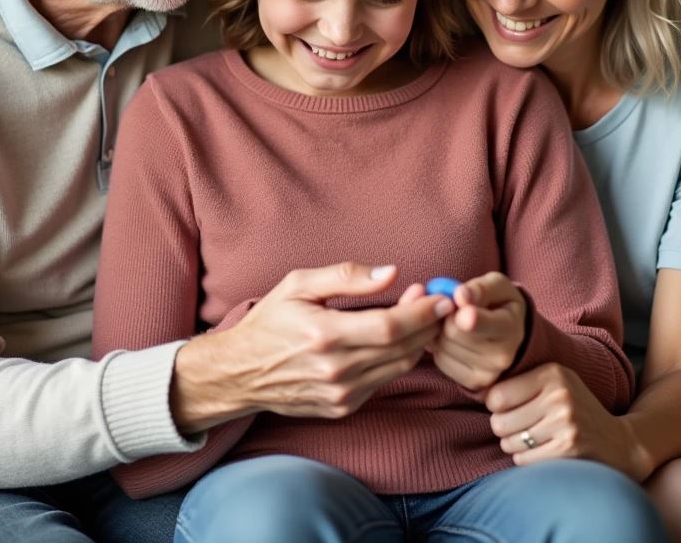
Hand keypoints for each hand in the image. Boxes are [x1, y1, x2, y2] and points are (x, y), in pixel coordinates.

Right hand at [172, 263, 452, 431]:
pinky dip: (396, 359)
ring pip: (399, 367)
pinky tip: (395, 340)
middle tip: (437, 302)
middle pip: (402, 348)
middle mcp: (336, 369)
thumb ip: (347, 276)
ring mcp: (340, 393)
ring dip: (418, 342)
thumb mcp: (299, 284)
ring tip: (419, 318)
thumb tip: (393, 273)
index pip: (391, 326)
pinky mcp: (342, 407)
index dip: (422, 311)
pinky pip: (383, 381)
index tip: (440, 296)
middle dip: (427, 324)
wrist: (241, 372)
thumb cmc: (270, 322)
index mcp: (325, 334)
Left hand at [427, 272, 525, 390]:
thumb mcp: (496, 286)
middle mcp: (503, 356)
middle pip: (453, 331)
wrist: (509, 332)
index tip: (463, 312)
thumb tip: (460, 296)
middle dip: (446, 314)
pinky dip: (439, 346)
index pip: (485, 325)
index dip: (470, 318)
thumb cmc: (499, 302)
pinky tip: (452, 339)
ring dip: (440, 329)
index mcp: (511, 327)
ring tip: (454, 322)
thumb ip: (480, 288)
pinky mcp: (473, 383)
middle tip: (453, 308)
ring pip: (443, 345)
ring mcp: (488, 374)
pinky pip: (440, 360)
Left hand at [485, 362, 647, 479]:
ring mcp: (566, 423)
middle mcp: (559, 395)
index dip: (494, 406)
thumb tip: (477, 388)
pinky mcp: (569, 450)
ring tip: (530, 439)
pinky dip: (525, 459)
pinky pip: (524, 460)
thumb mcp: (555, 382)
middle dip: (502, 428)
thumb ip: (522, 381)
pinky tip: (540, 452)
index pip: (497, 394)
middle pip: (499, 421)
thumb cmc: (574, 409)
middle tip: (516, 428)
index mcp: (552, 373)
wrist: (619, 442)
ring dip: (513, 445)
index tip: (505, 409)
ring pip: (510, 442)